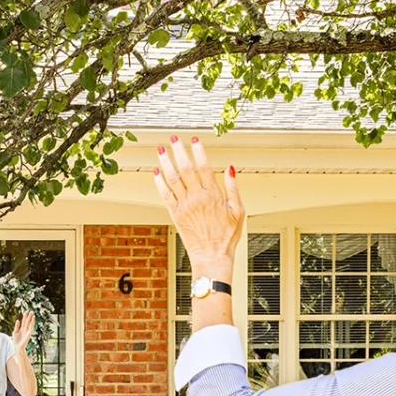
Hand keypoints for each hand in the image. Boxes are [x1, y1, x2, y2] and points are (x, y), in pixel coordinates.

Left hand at [11, 311, 34, 352]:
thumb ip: (17, 326)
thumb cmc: (16, 340)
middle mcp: (25, 329)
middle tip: (31, 311)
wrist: (17, 347)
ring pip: (29, 324)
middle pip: (27, 322)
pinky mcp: (28, 334)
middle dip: (29, 317)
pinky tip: (32, 321)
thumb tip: (18, 320)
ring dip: (31, 319)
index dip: (25, 316)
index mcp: (21, 329)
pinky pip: (30, 328)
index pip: (23, 321)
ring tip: (33, 315)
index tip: (26, 311)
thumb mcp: (15, 332)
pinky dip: (31, 324)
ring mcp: (27, 332)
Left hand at [153, 136, 244, 269]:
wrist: (212, 257)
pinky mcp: (176, 215)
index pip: (204, 166)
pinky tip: (156, 172)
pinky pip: (165, 195)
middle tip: (173, 139)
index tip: (194, 139)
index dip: (197, 151)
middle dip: (178, 151)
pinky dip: (159, 182)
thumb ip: (233, 188)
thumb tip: (230, 169)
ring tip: (160, 150)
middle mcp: (197, 198)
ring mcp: (185, 206)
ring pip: (172, 179)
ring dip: (165, 162)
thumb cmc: (226, 237)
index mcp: (213, 195)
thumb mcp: (238, 211)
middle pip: (185, 169)